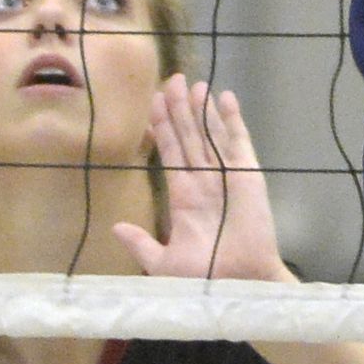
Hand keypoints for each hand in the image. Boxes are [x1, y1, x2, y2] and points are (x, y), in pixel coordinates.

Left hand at [113, 75, 288, 284]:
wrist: (239, 285)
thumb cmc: (205, 277)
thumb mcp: (164, 264)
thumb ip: (141, 244)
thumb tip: (116, 228)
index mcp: (183, 197)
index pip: (171, 153)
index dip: (163, 128)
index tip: (153, 102)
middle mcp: (203, 181)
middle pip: (188, 135)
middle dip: (180, 109)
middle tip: (173, 79)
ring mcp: (226, 175)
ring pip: (210, 133)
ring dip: (202, 109)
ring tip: (195, 83)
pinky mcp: (247, 175)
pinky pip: (239, 142)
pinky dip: (233, 120)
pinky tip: (226, 98)